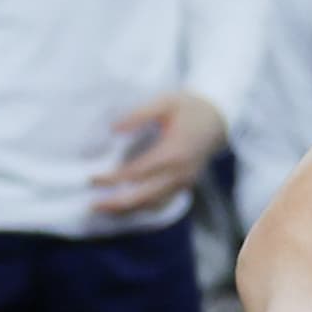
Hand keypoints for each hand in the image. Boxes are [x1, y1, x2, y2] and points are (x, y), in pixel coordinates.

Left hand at [92, 91, 227, 216]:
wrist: (219, 117)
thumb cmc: (190, 107)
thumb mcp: (165, 102)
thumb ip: (139, 115)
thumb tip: (114, 129)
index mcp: (173, 152)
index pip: (136, 172)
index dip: (113, 178)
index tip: (92, 178)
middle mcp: (179, 172)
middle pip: (144, 196)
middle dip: (117, 203)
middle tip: (93, 205)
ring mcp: (184, 181)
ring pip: (154, 204)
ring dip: (129, 209)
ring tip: (106, 209)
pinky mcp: (186, 184)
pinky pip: (163, 202)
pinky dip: (144, 207)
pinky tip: (128, 207)